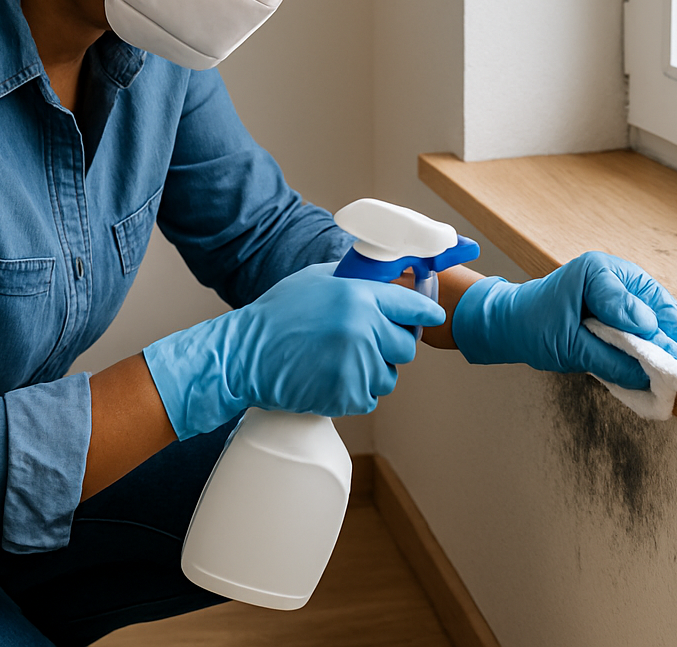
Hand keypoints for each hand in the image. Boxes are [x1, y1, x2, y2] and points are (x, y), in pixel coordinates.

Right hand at [143, 263, 445, 438]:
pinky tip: (329, 378)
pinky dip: (353, 392)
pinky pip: (368, 398)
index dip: (425, 313)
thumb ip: (355, 279)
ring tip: (339, 362)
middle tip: (366, 344)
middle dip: (391, 346)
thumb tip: (384, 278)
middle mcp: (363, 329)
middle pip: (406, 346)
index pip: (412, 307)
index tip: (433, 316)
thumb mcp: (317, 280)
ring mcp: (356, 365)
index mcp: (360, 297)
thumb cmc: (277, 316)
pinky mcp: (346, 395)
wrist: (244, 355)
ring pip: (388, 376)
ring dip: (371, 372)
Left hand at [451, 252, 676, 389]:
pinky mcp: (634, 302)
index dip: (656, 335)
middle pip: (659, 309)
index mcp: (597, 273)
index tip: (676, 358)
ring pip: (669, 313)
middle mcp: (618, 274)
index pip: (633, 308)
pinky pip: (664, 318)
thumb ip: (607, 356)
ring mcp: (629, 286)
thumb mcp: (566, 345)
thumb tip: (647, 371)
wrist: (518, 319)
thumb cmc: (536, 326)